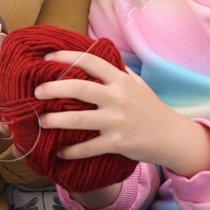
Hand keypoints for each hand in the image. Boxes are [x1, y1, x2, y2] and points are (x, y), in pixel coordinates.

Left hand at [35, 50, 209, 176]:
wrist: (172, 137)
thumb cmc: (151, 108)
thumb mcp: (138, 84)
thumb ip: (119, 71)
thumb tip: (96, 57)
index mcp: (120, 80)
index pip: (90, 62)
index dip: (66, 57)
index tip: (47, 59)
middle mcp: (118, 97)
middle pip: (79, 88)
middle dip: (53, 89)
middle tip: (37, 91)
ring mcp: (117, 121)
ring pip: (78, 120)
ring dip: (55, 121)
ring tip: (42, 121)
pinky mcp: (118, 143)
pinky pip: (88, 147)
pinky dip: (71, 151)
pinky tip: (59, 152)